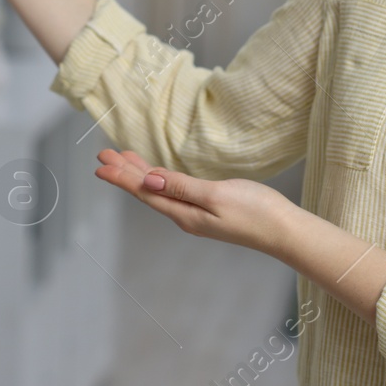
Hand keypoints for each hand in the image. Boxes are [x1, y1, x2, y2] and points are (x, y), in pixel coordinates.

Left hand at [93, 149, 294, 257]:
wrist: (285, 231)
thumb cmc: (256, 212)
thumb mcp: (216, 195)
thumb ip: (181, 187)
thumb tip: (148, 181)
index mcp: (184, 213)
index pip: (144, 192)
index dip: (121, 177)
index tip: (100, 164)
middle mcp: (185, 216)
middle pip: (147, 192)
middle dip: (124, 173)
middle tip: (102, 154)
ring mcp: (196, 214)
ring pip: (159, 192)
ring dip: (139, 175)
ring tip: (123, 159)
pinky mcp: (208, 211)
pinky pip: (173, 193)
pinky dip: (159, 180)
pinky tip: (156, 176)